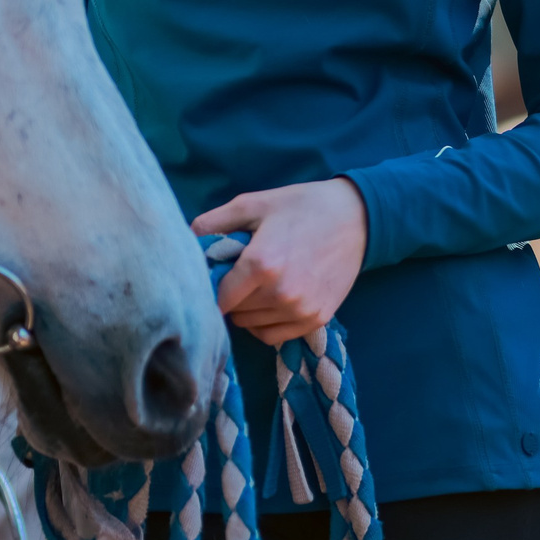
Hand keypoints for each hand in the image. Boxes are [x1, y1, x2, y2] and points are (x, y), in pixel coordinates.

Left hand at [190, 178, 367, 346]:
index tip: (214, 276)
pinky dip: (265, 323)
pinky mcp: (316, 319)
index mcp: (261, 264)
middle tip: (239, 275)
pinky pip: (273, 336)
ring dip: (247, 310)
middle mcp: (280, 294)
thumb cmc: (301, 206)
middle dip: (230, 296)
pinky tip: (270, 301)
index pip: (217, 297)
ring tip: (257, 285)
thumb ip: (214, 221)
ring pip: (251, 326)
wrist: (356, 217)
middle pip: (234, 312)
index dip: (211, 288)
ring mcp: (300, 310)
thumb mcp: (254, 203)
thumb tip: (184, 239)